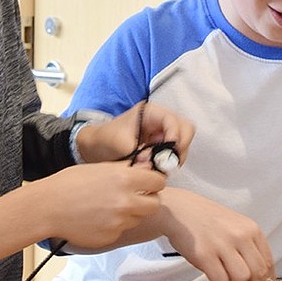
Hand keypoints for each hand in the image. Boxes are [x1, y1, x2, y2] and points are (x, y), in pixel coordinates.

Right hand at [36, 161, 164, 248]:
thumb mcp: (99, 168)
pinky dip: (114, 226)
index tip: (147, 184)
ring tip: (108, 207)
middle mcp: (126, 202)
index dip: (153, 182)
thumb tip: (146, 168)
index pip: (158, 182)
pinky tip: (98, 218)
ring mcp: (119, 222)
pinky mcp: (110, 237)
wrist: (48, 208)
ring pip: (138, 219)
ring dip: (130, 214)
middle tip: (134, 198)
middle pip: (155, 204)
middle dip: (147, 200)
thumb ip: (126, 170)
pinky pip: (121, 231)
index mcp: (125, 179)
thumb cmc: (70, 184)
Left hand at [75, 101, 194, 165]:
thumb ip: (138, 154)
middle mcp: (160, 121)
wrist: (96, 146)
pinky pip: (174, 153)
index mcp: (151, 112)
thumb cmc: (106, 139)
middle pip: (185, 130)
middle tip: (168, 163)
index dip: (175, 137)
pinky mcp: (161, 146)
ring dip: (175, 157)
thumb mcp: (120, 145)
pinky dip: (169, 162)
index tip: (168, 154)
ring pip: (183, 143)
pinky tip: (156, 168)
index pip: (173, 121)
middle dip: (180, 148)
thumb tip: (153, 164)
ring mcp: (163, 133)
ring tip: (158, 167)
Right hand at [158, 187, 275, 280]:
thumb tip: (259, 278)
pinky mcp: (205, 254)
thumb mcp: (236, 227)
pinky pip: (220, 280)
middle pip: (259, 273)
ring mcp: (222, 244)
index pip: (269, 262)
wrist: (179, 209)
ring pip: (241, 278)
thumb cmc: (206, 220)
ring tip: (222, 270)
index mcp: (251, 229)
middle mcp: (240, 235)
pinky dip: (216, 280)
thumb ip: (249, 249)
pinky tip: (210, 268)